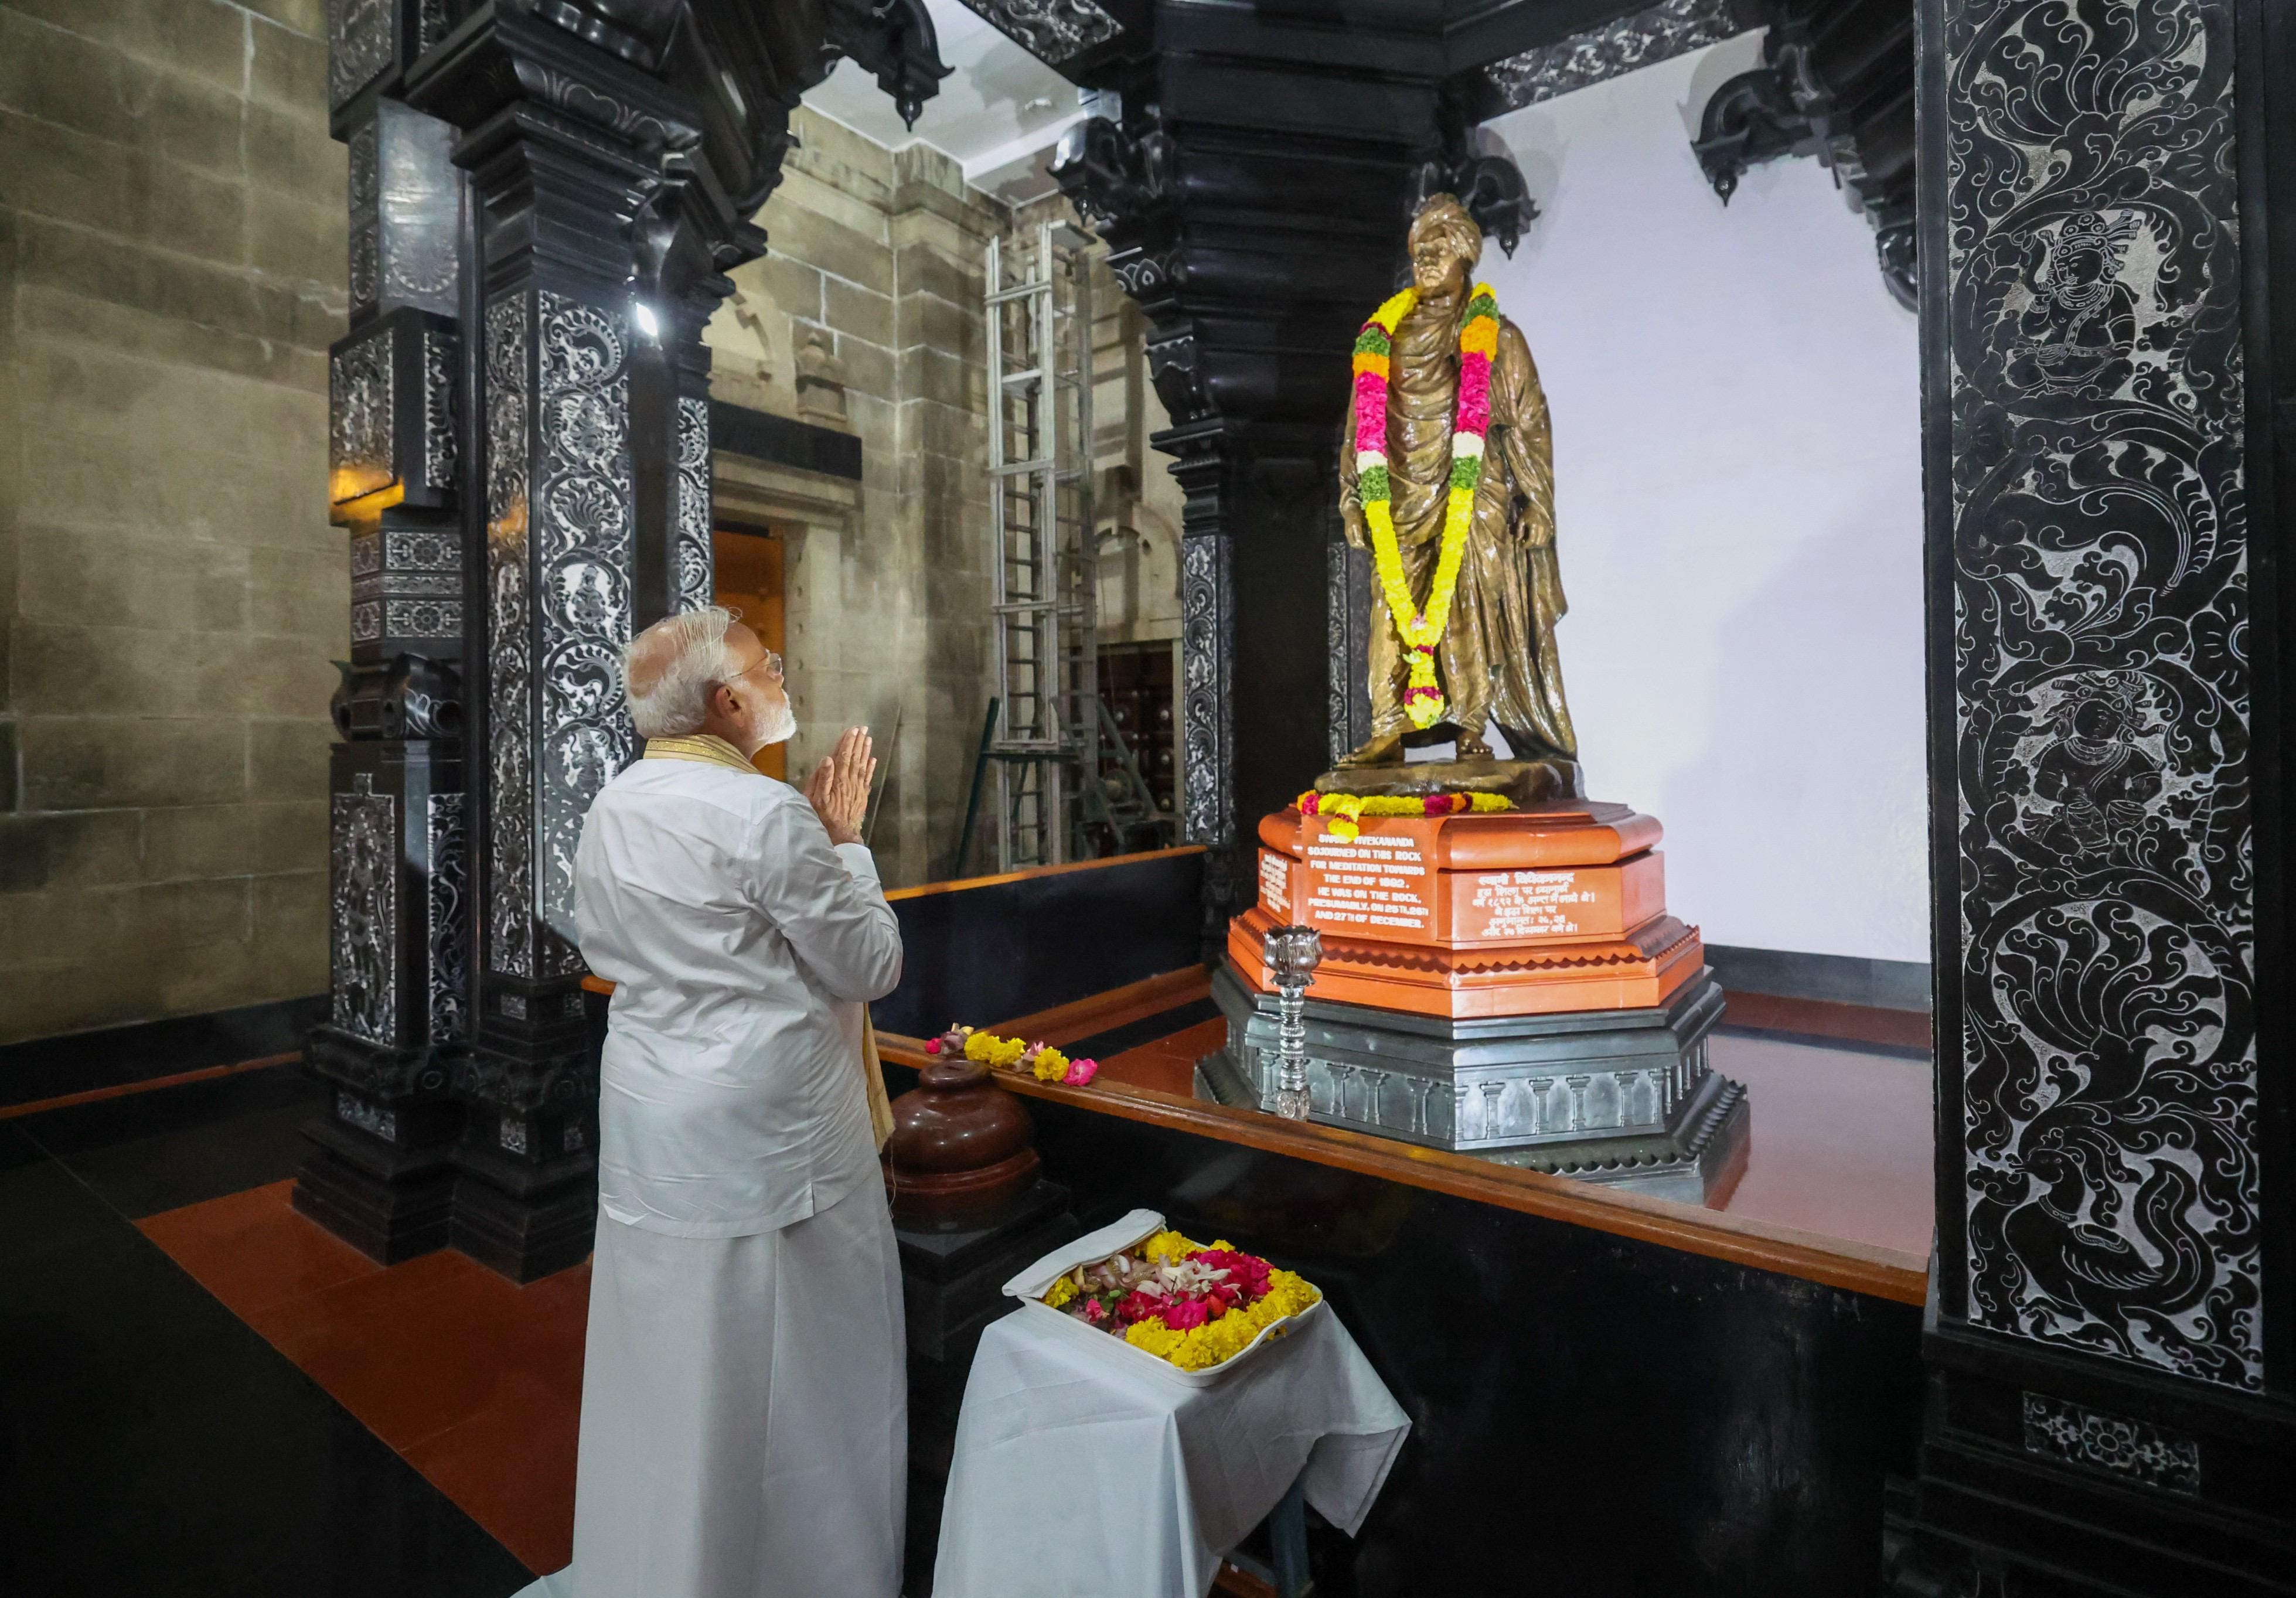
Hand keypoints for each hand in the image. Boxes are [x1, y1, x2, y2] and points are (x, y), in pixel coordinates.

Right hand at [805, 726, 874, 846]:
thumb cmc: (824, 816)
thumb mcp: (817, 798)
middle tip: (863, 728)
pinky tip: (873, 759)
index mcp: (838, 779)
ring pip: (862, 765)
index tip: (852, 730)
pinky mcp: (862, 795)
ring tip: (868, 738)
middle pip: (855, 757)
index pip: (843, 756)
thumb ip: (822, 778)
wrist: (842, 833)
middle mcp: (850, 781)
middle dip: (858, 742)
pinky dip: (870, 767)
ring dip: (865, 751)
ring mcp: (858, 787)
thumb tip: (827, 758)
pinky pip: (868, 778)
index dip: (848, 742)